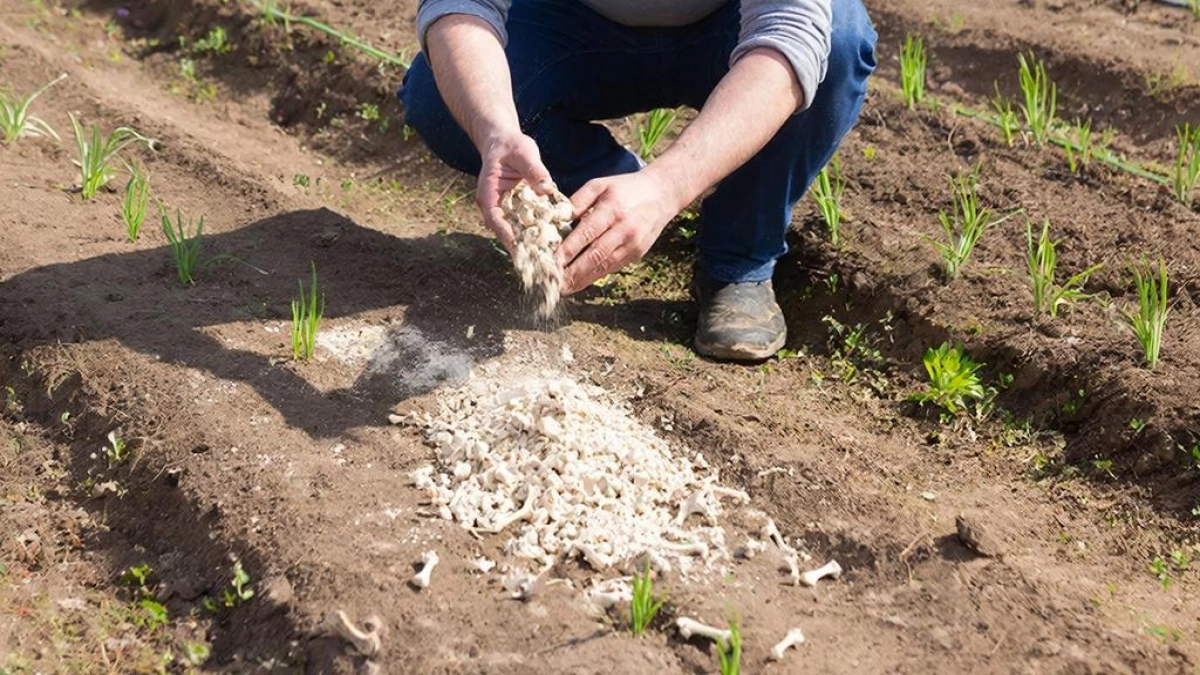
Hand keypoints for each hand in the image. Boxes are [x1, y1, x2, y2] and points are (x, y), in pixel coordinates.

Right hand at [476, 132, 553, 251]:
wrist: (506, 143)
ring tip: (546, 256)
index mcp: (489, 193)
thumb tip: (545, 188)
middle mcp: (495, 205)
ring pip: (516, 230)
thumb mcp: (524, 152)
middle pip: (505, 231)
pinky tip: (552, 241)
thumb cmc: (511, 145)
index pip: (494, 218)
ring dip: (530, 242)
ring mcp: (506, 209)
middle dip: (520, 245)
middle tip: (537, 259)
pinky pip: (526, 224)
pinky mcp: (517, 210)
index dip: (505, 233)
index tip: (519, 245)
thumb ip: (535, 170)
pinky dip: (537, 231)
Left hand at [556, 171, 679, 294]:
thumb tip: (558, 217)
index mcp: (612, 209)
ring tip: (564, 289)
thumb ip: (579, 199)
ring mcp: (632, 243)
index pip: (586, 233)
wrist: (662, 194)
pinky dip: (595, 276)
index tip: (551, 262)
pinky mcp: (637, 253)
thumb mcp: (601, 184)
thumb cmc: (626, 188)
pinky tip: (580, 283)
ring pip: (604, 265)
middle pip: (595, 255)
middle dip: (573, 272)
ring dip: (582, 280)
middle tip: (554, 283)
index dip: (568, 250)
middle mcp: (624, 229)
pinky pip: (613, 267)